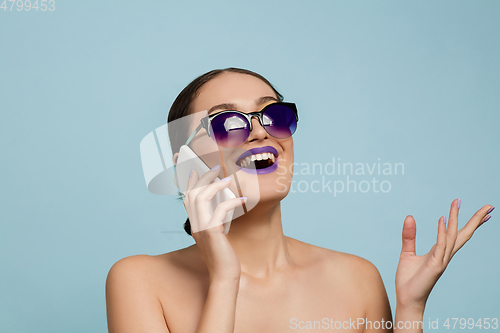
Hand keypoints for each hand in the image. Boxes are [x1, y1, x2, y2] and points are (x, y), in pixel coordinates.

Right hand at [184, 166, 245, 281]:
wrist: (225, 276)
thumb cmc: (224, 256)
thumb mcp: (217, 235)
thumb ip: (215, 220)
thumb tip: (222, 205)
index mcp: (194, 225)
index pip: (187, 198)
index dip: (190, 182)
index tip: (196, 168)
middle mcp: (194, 225)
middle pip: (192, 193)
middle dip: (203, 177)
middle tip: (216, 167)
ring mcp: (201, 229)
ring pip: (201, 198)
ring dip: (215, 185)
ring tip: (229, 179)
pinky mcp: (212, 233)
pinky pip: (219, 210)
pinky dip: (231, 201)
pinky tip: (242, 199)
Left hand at [395, 199, 493, 312]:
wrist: (406, 298)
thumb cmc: (409, 279)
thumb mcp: (408, 252)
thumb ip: (409, 236)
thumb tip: (410, 216)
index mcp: (440, 252)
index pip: (458, 235)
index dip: (470, 223)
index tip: (484, 213)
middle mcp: (445, 255)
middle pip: (464, 234)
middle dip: (476, 220)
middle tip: (489, 206)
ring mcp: (442, 260)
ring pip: (452, 236)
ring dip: (456, 219)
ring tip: (457, 202)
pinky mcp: (435, 265)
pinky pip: (440, 245)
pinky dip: (442, 232)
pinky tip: (442, 219)